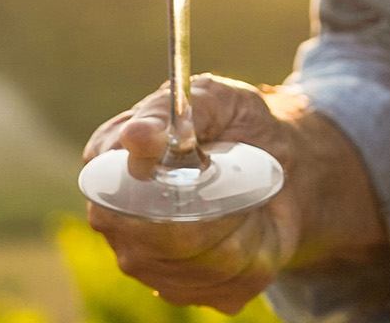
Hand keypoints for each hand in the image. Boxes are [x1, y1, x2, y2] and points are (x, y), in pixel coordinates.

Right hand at [82, 74, 386, 312]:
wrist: (281, 167)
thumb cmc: (237, 125)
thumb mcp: (215, 99)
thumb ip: (173, 112)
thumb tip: (137, 136)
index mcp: (108, 161)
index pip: (116, 189)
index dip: (158, 186)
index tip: (202, 167)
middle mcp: (114, 218)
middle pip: (162, 238)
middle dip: (216, 211)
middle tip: (244, 180)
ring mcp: (144, 261)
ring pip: (202, 263)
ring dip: (241, 230)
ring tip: (249, 200)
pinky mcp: (181, 290)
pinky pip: (225, 286)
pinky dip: (253, 258)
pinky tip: (252, 231)